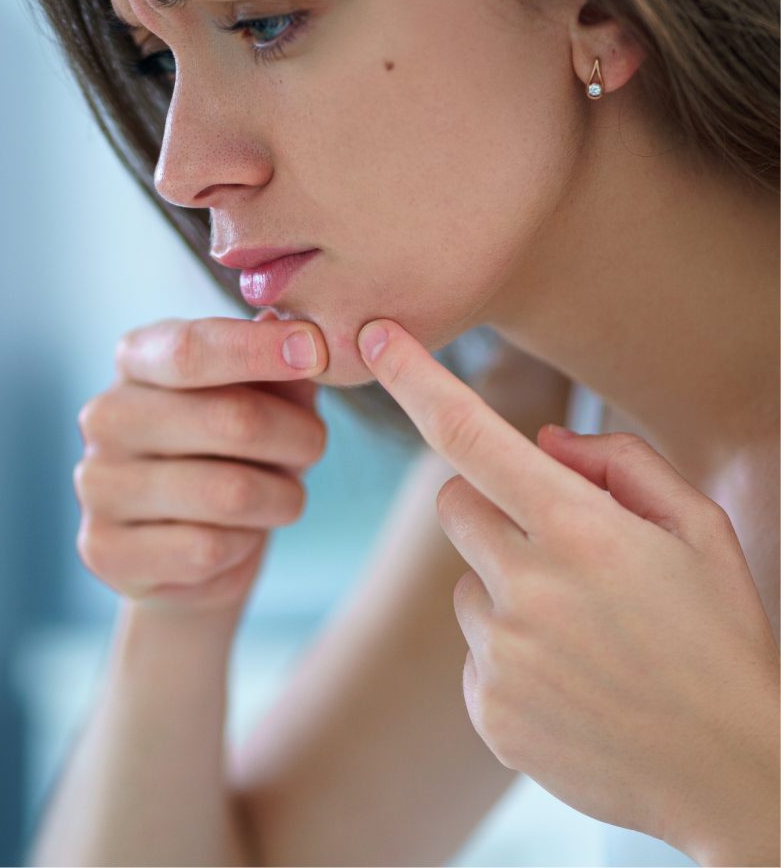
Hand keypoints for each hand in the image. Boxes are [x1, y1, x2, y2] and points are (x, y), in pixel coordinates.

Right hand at [72, 310, 327, 613]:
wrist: (196, 552)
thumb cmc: (237, 455)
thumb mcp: (268, 400)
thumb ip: (282, 368)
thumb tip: (293, 330)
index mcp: (138, 359)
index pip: (193, 348)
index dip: (258, 350)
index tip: (316, 350)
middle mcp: (106, 416)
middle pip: (230, 419)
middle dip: (299, 437)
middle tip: (315, 446)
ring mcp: (97, 484)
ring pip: (230, 494)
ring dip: (282, 498)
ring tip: (282, 497)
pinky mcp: (105, 551)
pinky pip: (209, 550)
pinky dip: (246, 544)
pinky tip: (238, 537)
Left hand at [357, 319, 779, 858]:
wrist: (731, 771)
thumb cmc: (718, 634)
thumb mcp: (699, 528)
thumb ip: (620, 463)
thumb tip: (543, 445)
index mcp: (582, 530)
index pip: (472, 434)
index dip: (416, 377)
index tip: (374, 335)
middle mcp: (529, 590)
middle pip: (454, 504)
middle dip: (491, 505)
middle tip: (556, 543)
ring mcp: (503, 657)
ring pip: (466, 583)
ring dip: (507, 588)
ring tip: (580, 631)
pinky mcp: (488, 711)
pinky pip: (474, 650)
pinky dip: (508, 652)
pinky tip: (569, 678)